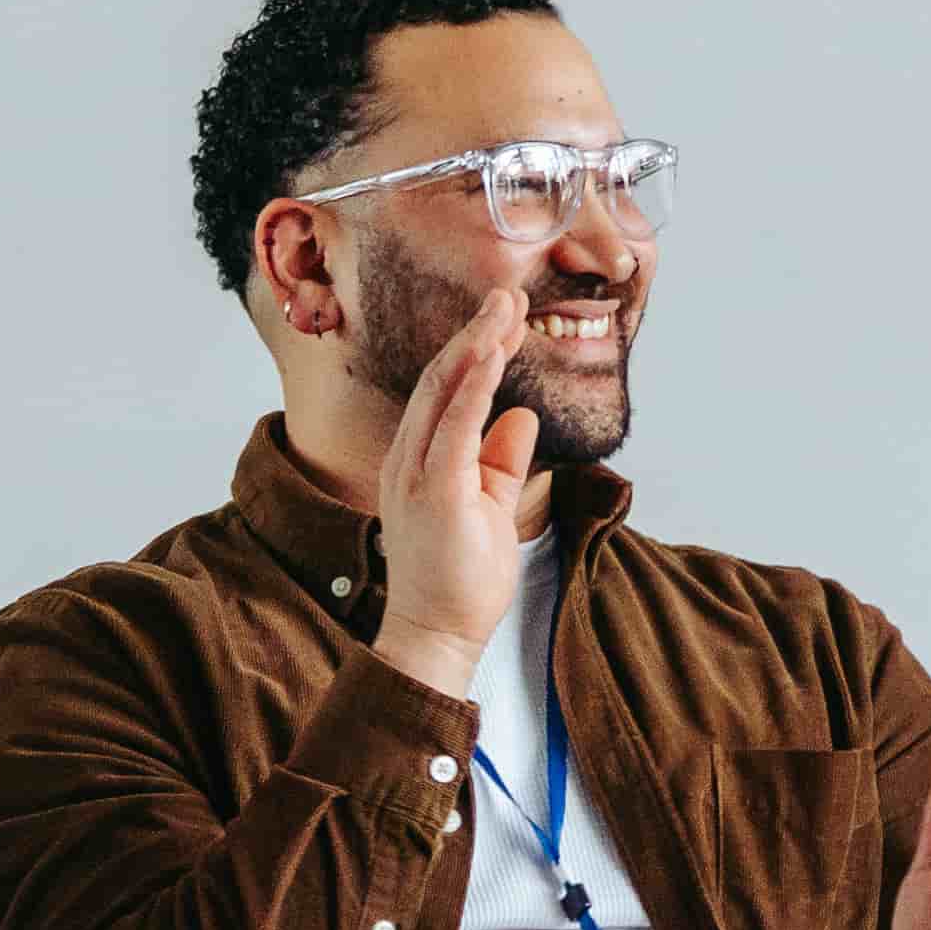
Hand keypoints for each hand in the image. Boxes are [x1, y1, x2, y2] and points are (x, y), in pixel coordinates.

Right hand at [371, 281, 540, 701]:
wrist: (436, 635)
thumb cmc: (458, 582)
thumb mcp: (492, 506)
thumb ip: (502, 460)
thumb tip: (521, 416)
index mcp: (418, 463)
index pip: (444, 393)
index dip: (475, 352)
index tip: (505, 319)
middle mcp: (409, 461)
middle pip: (439, 380)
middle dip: (475, 334)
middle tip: (507, 295)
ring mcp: (417, 475)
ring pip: (442, 392)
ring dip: (476, 345)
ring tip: (504, 308)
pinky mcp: (436, 491)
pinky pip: (454, 424)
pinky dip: (474, 384)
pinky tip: (493, 353)